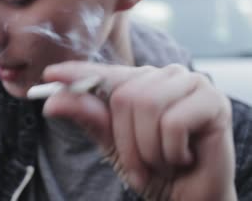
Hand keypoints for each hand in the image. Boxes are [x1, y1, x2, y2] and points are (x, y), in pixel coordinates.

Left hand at [42, 62, 236, 200]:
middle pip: (124, 94)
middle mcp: (164, 77)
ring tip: (163, 161)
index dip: (77, 74)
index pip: (104, 74)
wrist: (190, 198)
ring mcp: (191, 84)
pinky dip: (171, 152)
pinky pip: (174, 122)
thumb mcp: (114, 146)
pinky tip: (184, 158)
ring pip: (148, 105)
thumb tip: (54, 101)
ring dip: (149, 149)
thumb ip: (91, 119)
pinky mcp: (213, 101)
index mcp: (140, 83)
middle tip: (141, 163)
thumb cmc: (154, 169)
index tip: (50, 75)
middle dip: (125, 141)